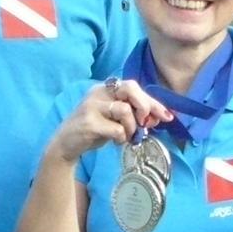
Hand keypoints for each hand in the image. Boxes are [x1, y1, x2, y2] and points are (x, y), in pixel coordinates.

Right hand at [47, 78, 170, 164]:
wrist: (65, 145)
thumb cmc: (92, 130)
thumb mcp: (114, 119)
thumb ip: (133, 115)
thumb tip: (158, 118)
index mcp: (105, 88)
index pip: (133, 87)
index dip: (152, 101)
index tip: (167, 116)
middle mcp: (98, 92)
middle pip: (130, 88)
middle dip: (144, 106)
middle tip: (145, 122)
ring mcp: (91, 106)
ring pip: (125, 110)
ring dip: (131, 127)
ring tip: (126, 136)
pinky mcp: (89, 122)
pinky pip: (116, 129)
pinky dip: (121, 137)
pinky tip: (115, 142)